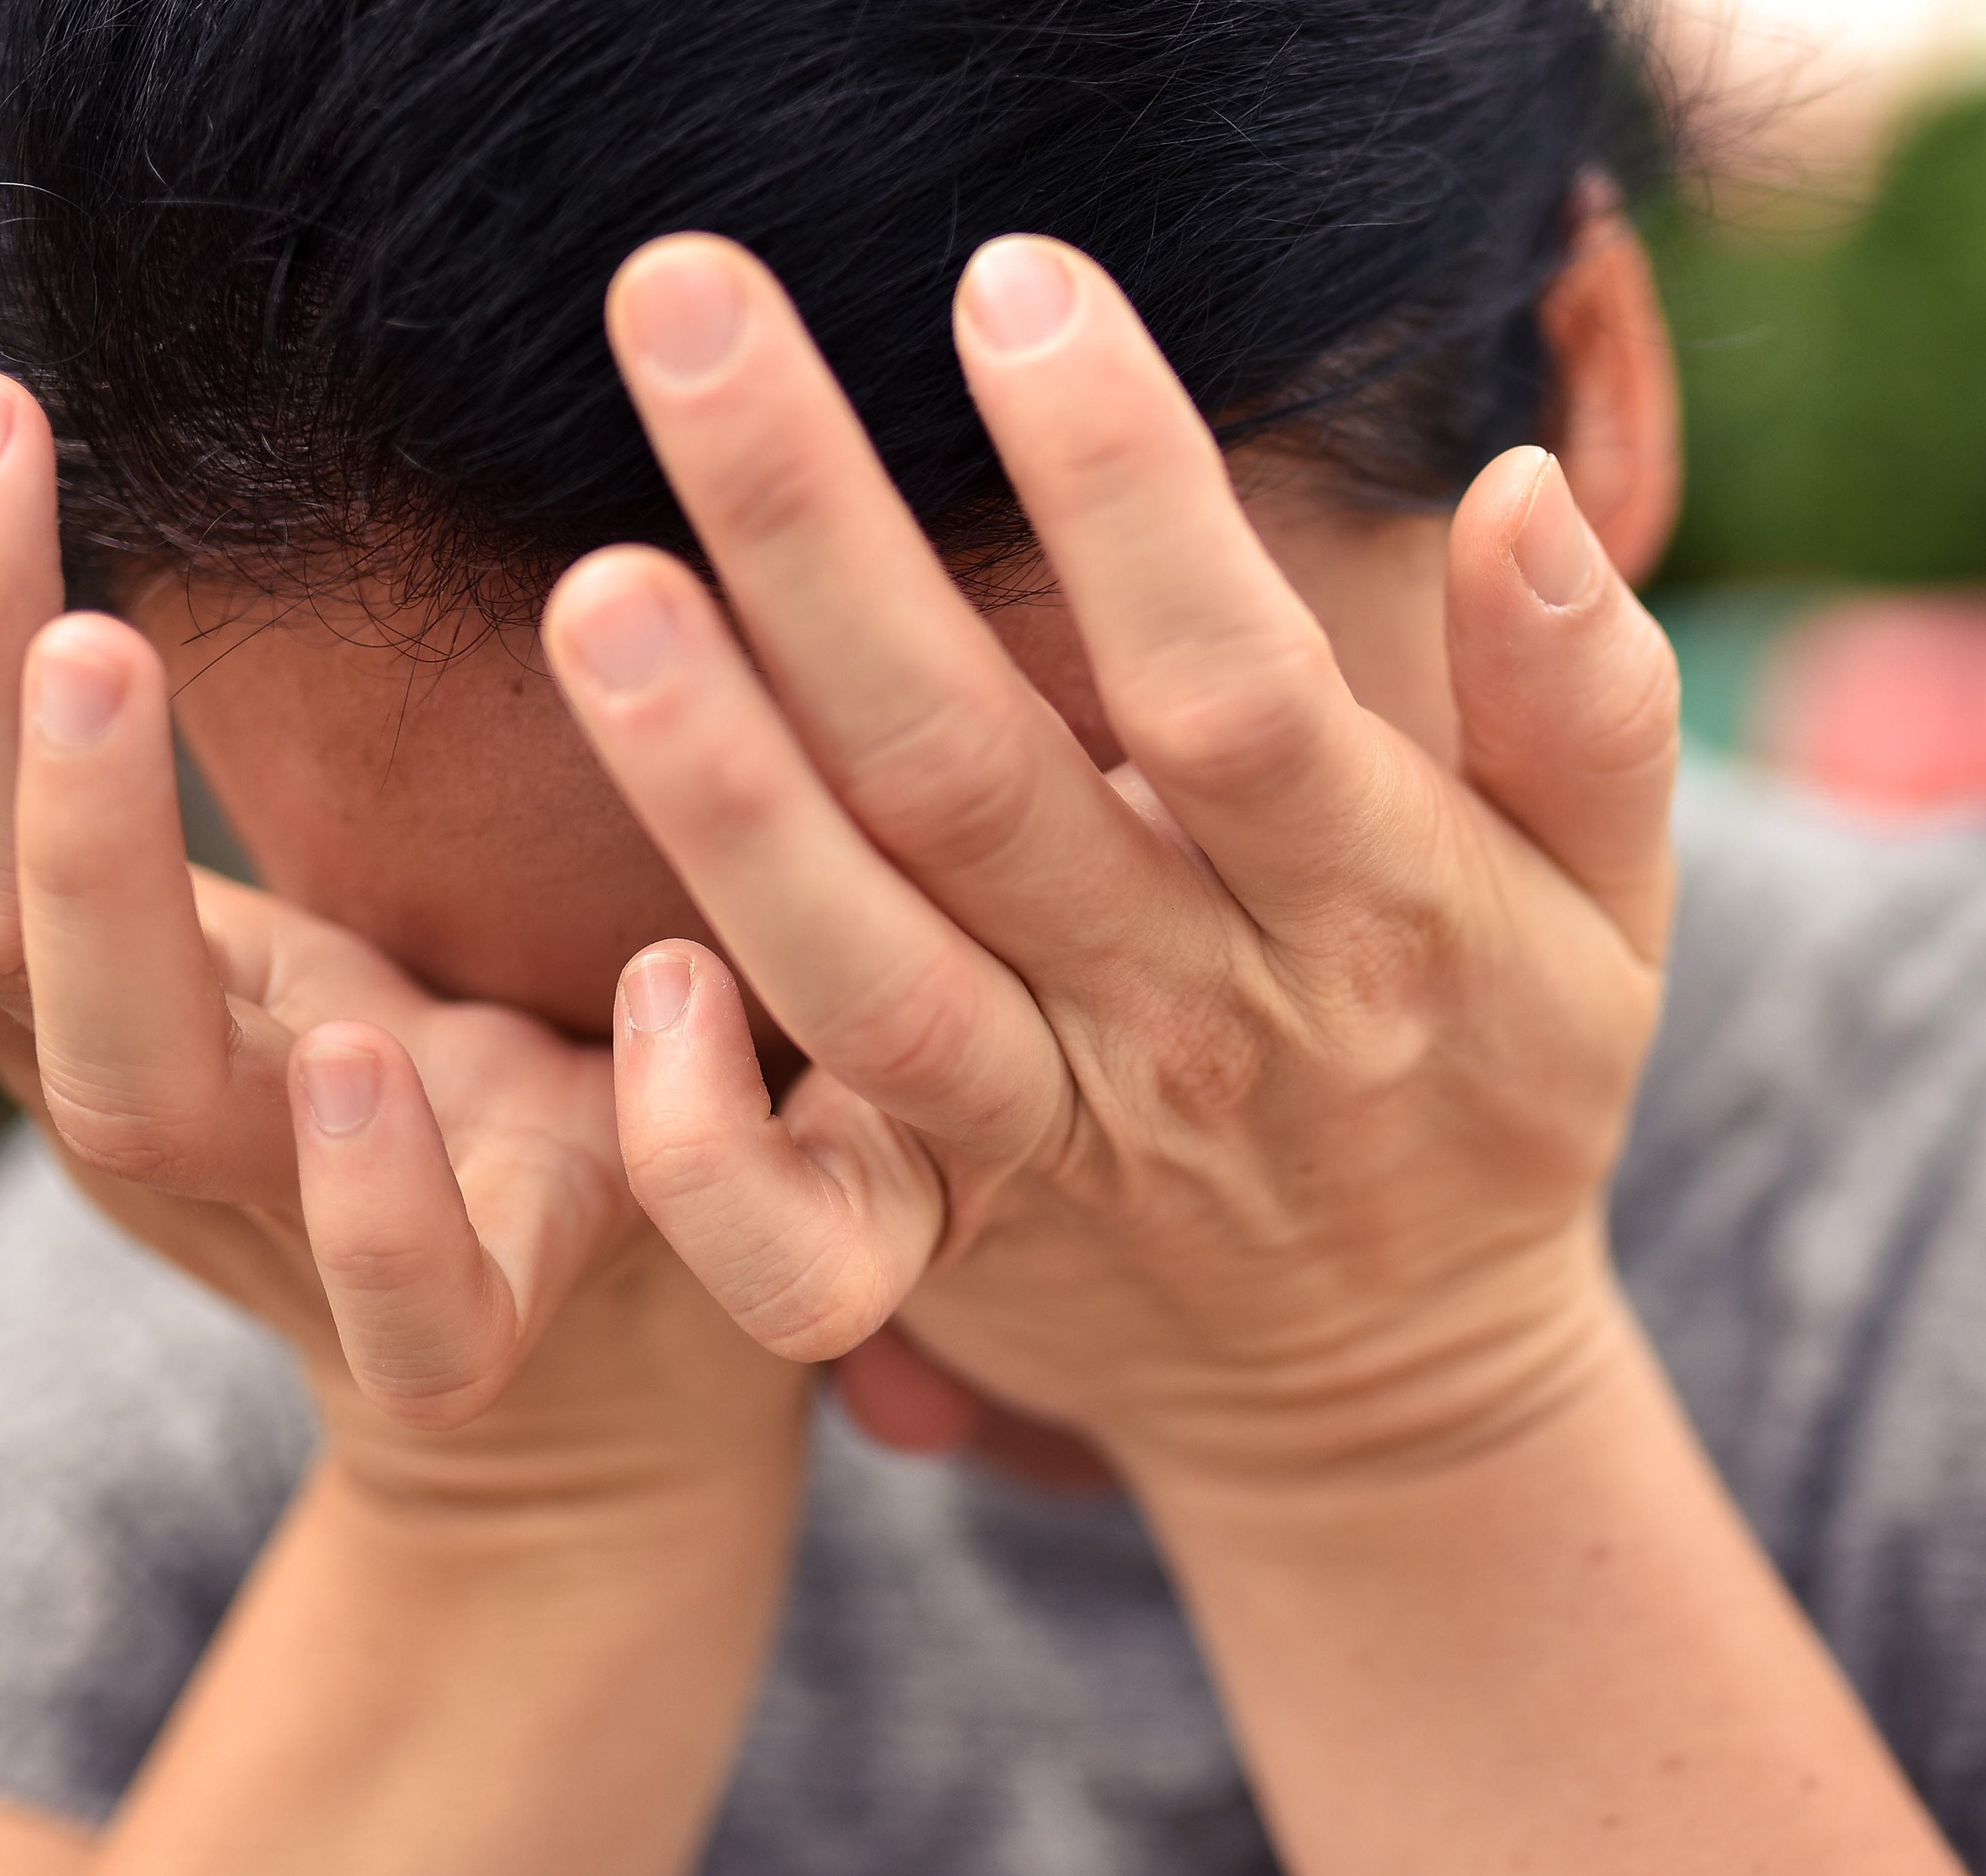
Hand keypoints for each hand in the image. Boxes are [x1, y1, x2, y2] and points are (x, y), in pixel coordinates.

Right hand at [0, 377, 800, 1504]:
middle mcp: (204, 1107)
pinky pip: (413, 1307)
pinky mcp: (492, 1321)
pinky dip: (383, 1198)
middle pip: (16, 947)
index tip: (9, 418)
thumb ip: (324, 791)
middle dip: (13, 757)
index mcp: (170, 1000)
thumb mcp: (379, 922)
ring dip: (105, 893)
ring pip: (147, 1106)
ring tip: (99, 655)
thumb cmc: (495, 1093)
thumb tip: (261, 497)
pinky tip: (386, 1053)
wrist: (618, 1363)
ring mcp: (318, 1227)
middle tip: (53, 575)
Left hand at [541, 233, 1682, 1494]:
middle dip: (824, 542)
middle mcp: (1196, 1019)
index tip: (1012, 285)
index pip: (1229, 684)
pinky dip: (707, 1140)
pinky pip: (801, 1237)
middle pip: (982, 779)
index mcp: (1372, 910)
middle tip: (686, 310)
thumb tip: (1521, 486)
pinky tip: (636, 976)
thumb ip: (1588, 701)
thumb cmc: (1496, 1087)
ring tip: (599, 591)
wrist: (1395, 1381)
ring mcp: (1057, 1139)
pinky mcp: (947, 1236)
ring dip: (718, 789)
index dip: (1123, 490)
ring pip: (864, 971)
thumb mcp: (1611, 907)